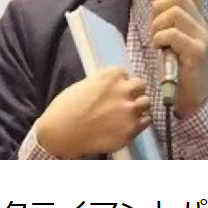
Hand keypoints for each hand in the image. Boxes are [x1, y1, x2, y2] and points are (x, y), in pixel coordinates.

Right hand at [36, 67, 150, 157]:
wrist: (60, 134)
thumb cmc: (66, 108)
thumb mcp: (85, 85)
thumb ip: (104, 84)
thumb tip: (114, 86)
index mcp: (111, 75)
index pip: (125, 73)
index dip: (120, 82)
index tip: (114, 90)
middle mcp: (123, 90)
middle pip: (141, 86)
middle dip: (134, 92)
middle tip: (124, 101)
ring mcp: (129, 110)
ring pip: (146, 102)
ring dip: (139, 107)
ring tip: (128, 113)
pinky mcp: (131, 128)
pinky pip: (146, 120)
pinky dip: (140, 122)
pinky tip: (128, 124)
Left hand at [151, 0, 207, 117]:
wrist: (191, 96)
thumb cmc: (178, 66)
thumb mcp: (173, 37)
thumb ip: (169, 18)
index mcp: (198, 19)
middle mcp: (202, 25)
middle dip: (159, 7)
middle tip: (156, 27)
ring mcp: (201, 38)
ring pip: (174, 13)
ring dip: (157, 25)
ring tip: (157, 40)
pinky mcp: (197, 52)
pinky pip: (173, 34)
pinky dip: (160, 38)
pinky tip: (160, 49)